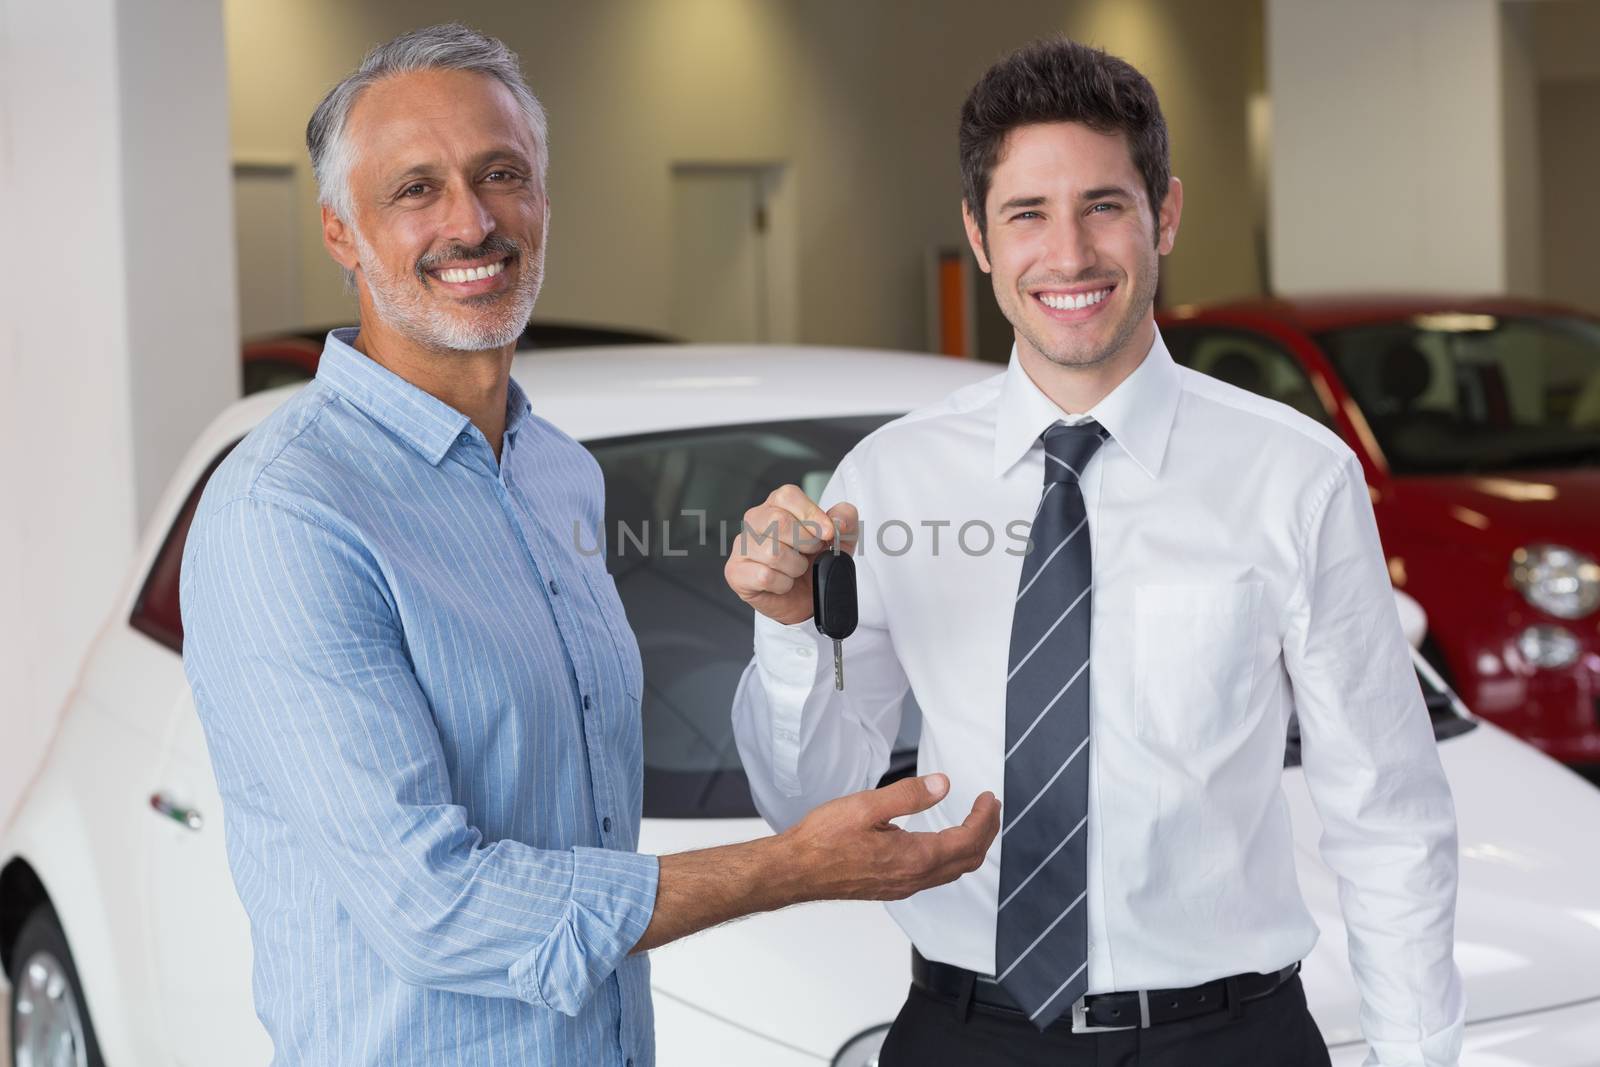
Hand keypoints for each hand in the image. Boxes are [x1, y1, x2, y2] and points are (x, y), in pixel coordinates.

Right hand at [725, 484, 859, 624]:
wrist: (806, 600)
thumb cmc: (815, 564)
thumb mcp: (839, 540)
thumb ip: (845, 520)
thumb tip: (838, 521)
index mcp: (777, 505)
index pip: (787, 496)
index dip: (811, 514)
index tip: (828, 532)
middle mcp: (755, 521)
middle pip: (779, 522)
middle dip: (805, 542)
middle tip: (811, 553)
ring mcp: (742, 546)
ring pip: (773, 552)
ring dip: (795, 567)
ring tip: (796, 570)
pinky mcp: (736, 572)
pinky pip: (764, 576)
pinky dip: (783, 584)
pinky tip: (783, 583)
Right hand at [780, 774, 1000, 902]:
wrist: (795, 871)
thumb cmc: (823, 839)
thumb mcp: (866, 805)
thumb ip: (908, 795)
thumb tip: (943, 785)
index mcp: (914, 858)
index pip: (967, 841)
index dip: (984, 818)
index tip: (990, 798)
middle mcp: (913, 879)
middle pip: (967, 860)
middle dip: (985, 833)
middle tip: (990, 808)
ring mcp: (903, 887)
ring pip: (952, 872)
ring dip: (969, 847)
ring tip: (974, 823)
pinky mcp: (891, 887)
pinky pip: (934, 877)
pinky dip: (950, 858)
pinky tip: (940, 843)